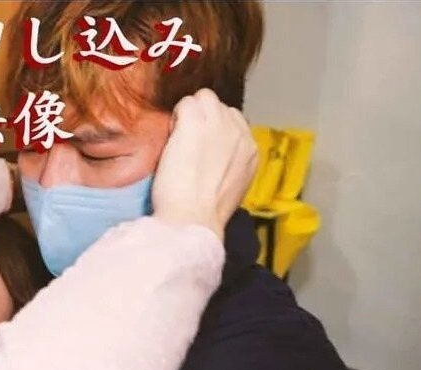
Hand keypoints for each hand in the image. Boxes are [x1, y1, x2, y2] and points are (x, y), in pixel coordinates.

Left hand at [152, 88, 257, 239]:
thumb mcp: (229, 189)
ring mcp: (219, 125)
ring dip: (189, 112)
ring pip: (203, 98)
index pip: (234, 122)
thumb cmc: (202, 214)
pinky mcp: (196, 123)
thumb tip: (215, 160)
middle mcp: (240, 133)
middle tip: (186, 139)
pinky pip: (185, 103)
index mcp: (250, 151)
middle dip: (203, 117)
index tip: (199, 146)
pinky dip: (176, 115)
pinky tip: (170, 136)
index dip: (214, 130)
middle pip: (220, 106)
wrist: (193, 218)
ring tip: (177, 137)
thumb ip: (228, 167)